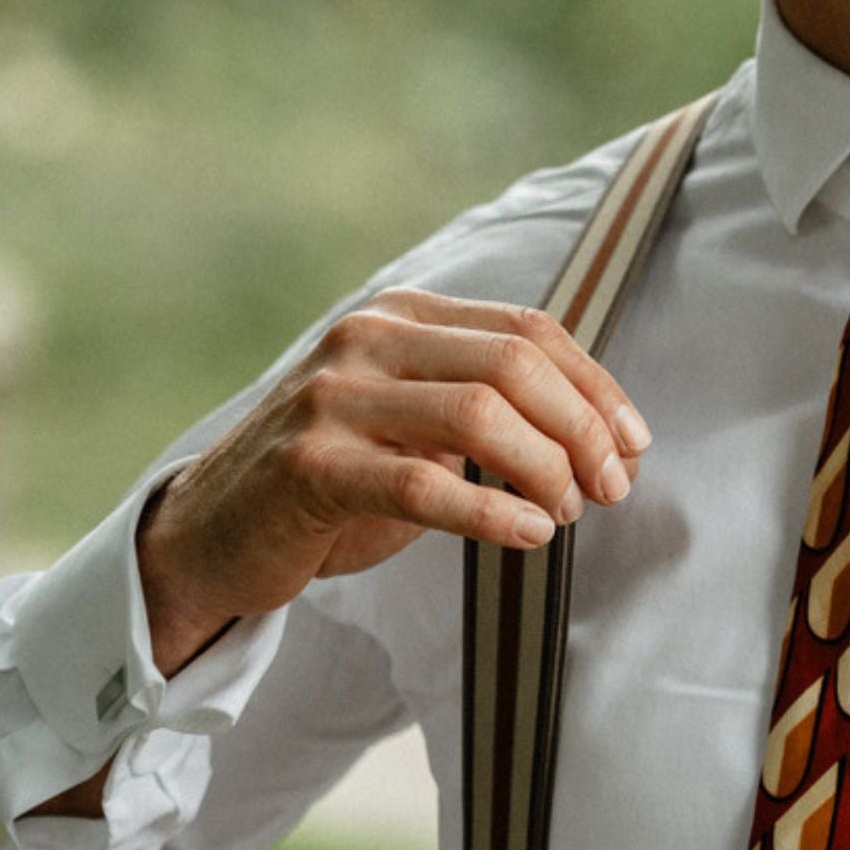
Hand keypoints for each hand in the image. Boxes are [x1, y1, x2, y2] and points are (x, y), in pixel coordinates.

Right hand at [136, 288, 649, 675]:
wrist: (215, 531)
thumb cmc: (340, 480)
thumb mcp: (420, 423)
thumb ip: (497, 412)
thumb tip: (613, 442)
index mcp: (404, 315)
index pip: (529, 332)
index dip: (596, 388)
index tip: (634, 445)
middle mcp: (367, 339)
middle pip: (514, 365)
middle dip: (582, 428)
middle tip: (610, 487)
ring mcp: (331, 398)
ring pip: (478, 415)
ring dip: (545, 469)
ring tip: (565, 512)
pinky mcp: (308, 465)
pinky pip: (423, 483)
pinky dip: (492, 512)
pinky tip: (527, 534)